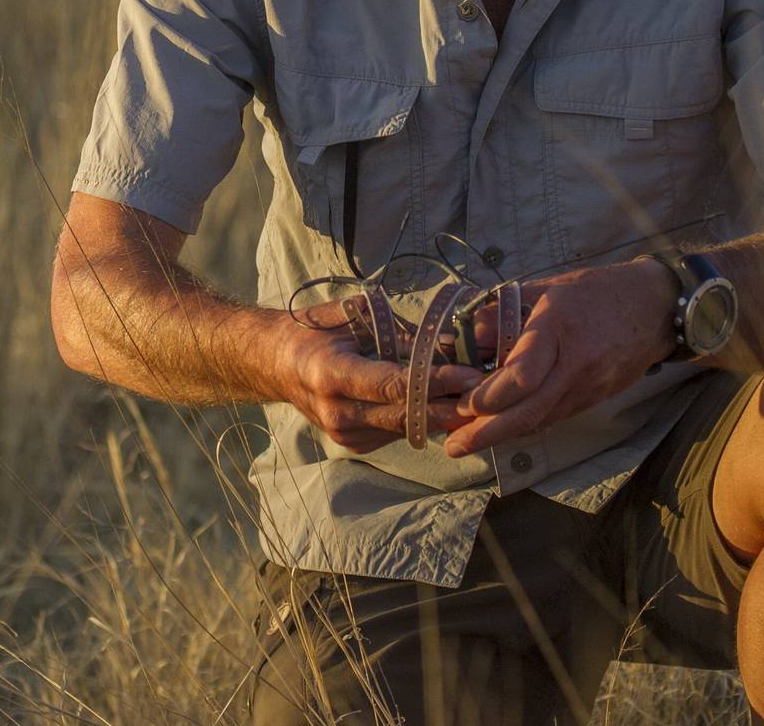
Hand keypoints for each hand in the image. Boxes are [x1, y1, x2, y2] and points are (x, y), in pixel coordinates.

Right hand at [270, 306, 485, 453]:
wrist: (275, 364)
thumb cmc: (313, 330)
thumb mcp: (350, 317)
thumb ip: (397, 331)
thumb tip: (449, 340)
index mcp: (331, 374)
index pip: (392, 384)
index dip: (434, 382)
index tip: (470, 375)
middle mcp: (336, 411)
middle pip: (405, 415)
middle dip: (450, 405)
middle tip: (488, 392)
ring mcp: (343, 434)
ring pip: (406, 428)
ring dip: (441, 414)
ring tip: (476, 395)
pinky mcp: (353, 445)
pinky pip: (396, 433)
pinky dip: (421, 419)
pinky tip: (445, 404)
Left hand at [444, 259, 677, 458]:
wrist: (654, 307)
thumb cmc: (597, 291)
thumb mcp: (547, 287)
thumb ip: (504, 310)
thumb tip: (467, 333)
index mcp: (559, 328)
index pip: (522, 375)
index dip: (490, 395)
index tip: (464, 403)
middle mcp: (576, 364)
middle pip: (529, 410)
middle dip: (488, 433)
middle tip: (454, 445)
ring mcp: (590, 386)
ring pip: (542, 420)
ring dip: (503, 435)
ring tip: (468, 443)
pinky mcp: (596, 398)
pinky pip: (556, 417)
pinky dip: (528, 425)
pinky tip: (504, 430)